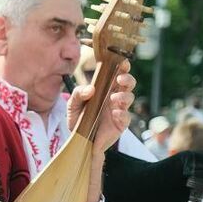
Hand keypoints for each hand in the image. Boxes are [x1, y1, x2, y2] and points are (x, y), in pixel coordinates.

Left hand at [67, 61, 133, 201]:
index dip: (123, 66)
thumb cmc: (78, 118)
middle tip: (120, 79)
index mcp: (106, 88)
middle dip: (128, 78)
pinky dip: (122, 113)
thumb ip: (78, 94)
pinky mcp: (120, 124)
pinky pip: (126, 117)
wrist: (78, 140)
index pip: (117, 73)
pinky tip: (114, 113)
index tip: (122, 61)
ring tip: (113, 99)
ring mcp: (119, 110)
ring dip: (124, 96)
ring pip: (129, 98)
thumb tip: (91, 89)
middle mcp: (115, 97)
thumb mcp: (73, 104)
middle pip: (129, 83)